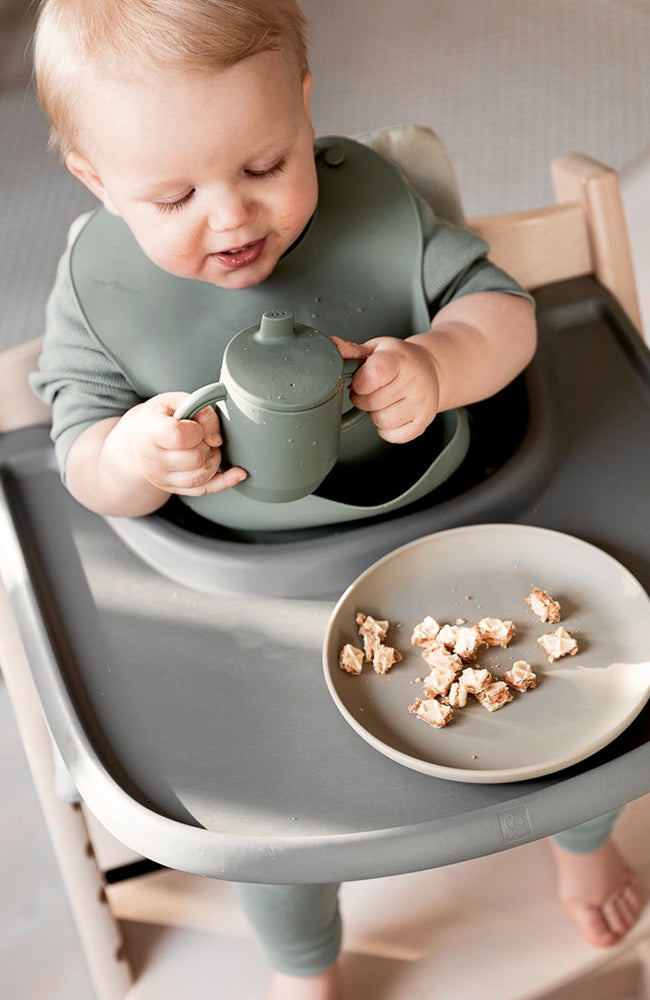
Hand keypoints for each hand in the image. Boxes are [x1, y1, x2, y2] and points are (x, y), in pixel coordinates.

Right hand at [123, 392, 246, 495]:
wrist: (139, 438)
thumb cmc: (160, 417)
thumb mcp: (175, 401)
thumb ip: (200, 409)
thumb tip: (216, 439)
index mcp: (150, 431)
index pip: (179, 436)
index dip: (197, 430)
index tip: (196, 425)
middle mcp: (152, 459)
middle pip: (194, 459)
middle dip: (208, 446)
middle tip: (203, 437)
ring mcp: (162, 477)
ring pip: (201, 477)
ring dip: (213, 461)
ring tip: (206, 448)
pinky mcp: (173, 488)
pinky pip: (204, 490)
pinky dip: (224, 481)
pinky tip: (237, 473)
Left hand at [331, 336, 439, 442]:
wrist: (431, 368)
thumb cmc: (400, 360)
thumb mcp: (377, 349)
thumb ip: (353, 351)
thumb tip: (332, 345)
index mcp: (400, 359)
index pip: (373, 375)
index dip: (359, 383)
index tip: (360, 380)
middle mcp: (415, 381)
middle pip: (372, 402)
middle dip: (363, 399)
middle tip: (370, 390)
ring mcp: (422, 403)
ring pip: (381, 421)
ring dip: (374, 414)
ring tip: (382, 400)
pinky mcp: (423, 421)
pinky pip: (393, 436)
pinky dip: (386, 429)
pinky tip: (391, 412)